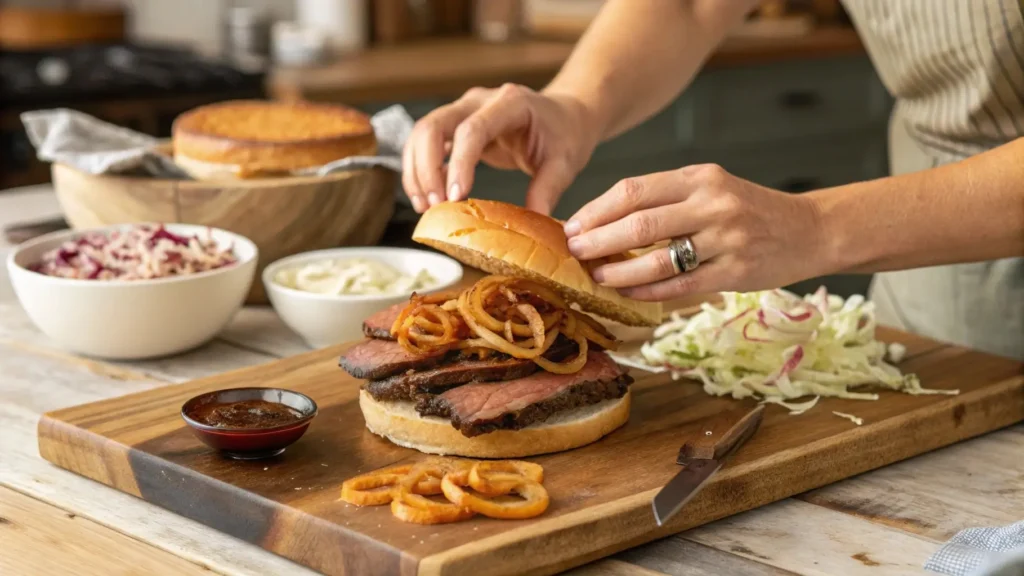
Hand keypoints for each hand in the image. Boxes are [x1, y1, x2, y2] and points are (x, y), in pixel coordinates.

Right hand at [402, 83, 599, 214]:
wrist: (565, 115)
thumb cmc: (565, 135)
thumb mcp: (565, 162)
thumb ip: (548, 189)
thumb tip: (532, 220)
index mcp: (510, 103)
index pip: (472, 130)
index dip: (459, 163)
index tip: (455, 198)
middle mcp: (479, 100)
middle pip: (433, 126)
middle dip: (426, 168)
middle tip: (434, 206)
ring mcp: (464, 110)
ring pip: (422, 133)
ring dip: (417, 171)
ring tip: (425, 206)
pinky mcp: (456, 125)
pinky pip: (427, 143)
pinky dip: (421, 170)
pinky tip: (428, 198)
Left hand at [563, 164, 826, 300]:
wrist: (809, 229)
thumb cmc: (748, 209)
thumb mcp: (710, 188)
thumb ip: (665, 198)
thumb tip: (604, 220)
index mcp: (700, 177)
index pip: (634, 190)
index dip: (596, 210)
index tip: (572, 225)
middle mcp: (713, 204)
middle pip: (640, 224)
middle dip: (598, 240)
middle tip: (574, 251)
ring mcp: (725, 240)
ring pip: (657, 259)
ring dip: (618, 269)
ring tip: (596, 275)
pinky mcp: (735, 272)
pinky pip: (679, 284)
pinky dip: (647, 289)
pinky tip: (626, 291)